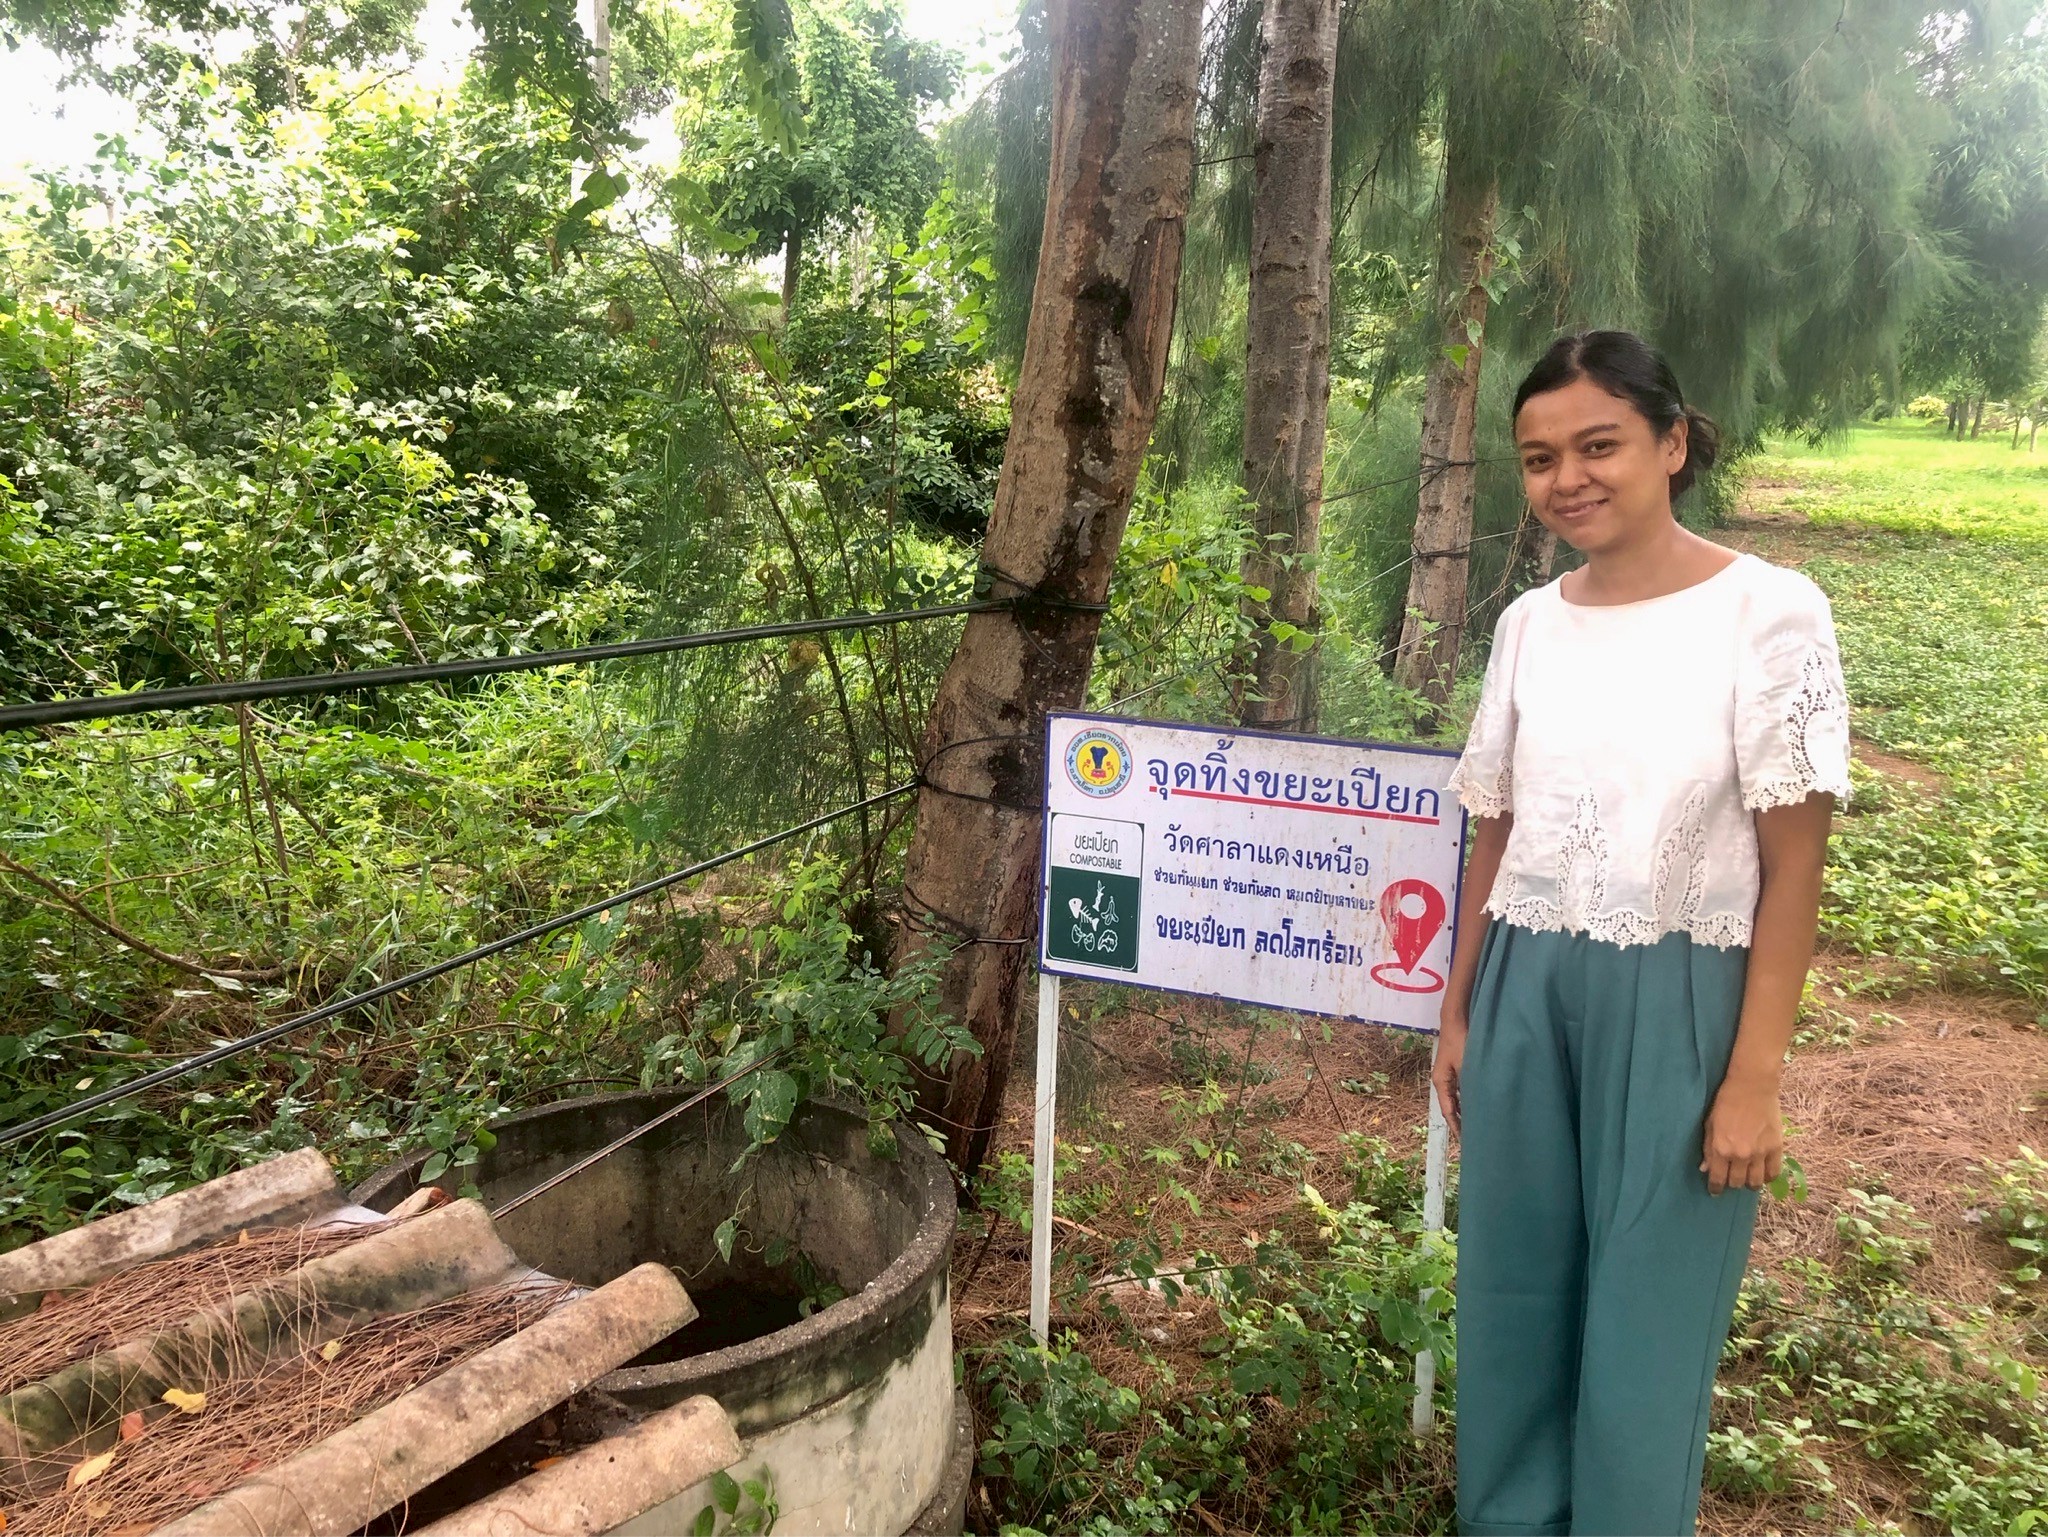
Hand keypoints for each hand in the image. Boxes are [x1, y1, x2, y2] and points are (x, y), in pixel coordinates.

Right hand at [1432, 1010, 1466, 1139]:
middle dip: (1460, 1123)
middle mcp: (1443, 1081)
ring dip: (1465, 1112)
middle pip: (1451, 1107)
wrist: (1455, 1020)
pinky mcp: (1456, 1070)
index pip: (1448, 1111)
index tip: (1464, 1142)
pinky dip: (1468, 1100)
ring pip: (1457, 1099)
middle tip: (1473, 1139)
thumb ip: (1470, 1085)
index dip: (1456, 1127)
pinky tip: (1479, 1105)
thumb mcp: (1467, 1065)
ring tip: (1477, 1126)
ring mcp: (1449, 1075)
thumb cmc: (1460, 1041)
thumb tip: (1477, 1105)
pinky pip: (1461, 1090)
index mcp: (1441, 1082)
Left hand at [1701, 1066, 1784, 1194]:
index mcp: (1722, 1149)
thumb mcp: (1710, 1124)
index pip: (1718, 1179)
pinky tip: (1762, 1174)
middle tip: (1730, 1179)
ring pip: (1756, 1182)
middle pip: (1737, 1183)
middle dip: (1732, 1184)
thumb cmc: (1725, 1102)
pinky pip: (1773, 1173)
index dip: (1715, 1188)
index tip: (1715, 1192)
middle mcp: (1741, 1155)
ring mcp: (1761, 1153)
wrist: (1752, 1087)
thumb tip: (1705, 1169)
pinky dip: (1767, 1177)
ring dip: (1749, 1183)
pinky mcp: (1776, 1148)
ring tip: (1746, 1179)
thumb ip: (1708, 1149)